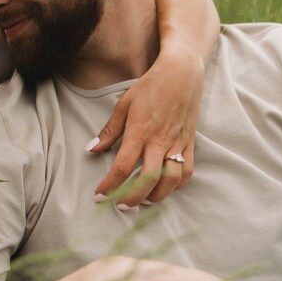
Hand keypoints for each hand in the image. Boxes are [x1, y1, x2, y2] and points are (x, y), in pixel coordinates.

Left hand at [90, 43, 204, 205]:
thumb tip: (91, 149)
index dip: (109, 185)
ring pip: (171, 180)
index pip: (122, 166)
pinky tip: (166, 188)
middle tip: (120, 207)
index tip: (99, 195)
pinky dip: (177, 185)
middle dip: (132, 198)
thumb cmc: (150, 86)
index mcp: (140, 131)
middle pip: (147, 179)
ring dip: (156, 196)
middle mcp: (160, 141)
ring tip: (143, 202)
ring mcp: (177, 144)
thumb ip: (109, 131)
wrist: (182, 73)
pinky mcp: (190, 143)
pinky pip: (188, 171)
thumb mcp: (123, 105)